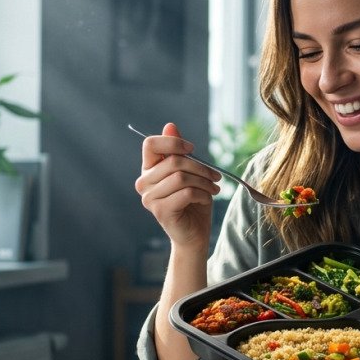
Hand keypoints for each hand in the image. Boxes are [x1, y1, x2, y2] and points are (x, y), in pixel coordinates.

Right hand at [133, 122, 222, 249]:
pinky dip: (203, 194)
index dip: (173, 142)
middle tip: (215, 176)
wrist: (195, 233)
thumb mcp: (189, 172)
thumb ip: (178, 151)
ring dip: (204, 182)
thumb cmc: (193, 201)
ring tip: (214, 189)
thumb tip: (170, 125)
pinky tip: (207, 199)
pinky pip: (186, 193)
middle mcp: (144, 183)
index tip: (192, 149)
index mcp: (149, 169)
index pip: (150, 144)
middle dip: (201, 168)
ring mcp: (149, 198)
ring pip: (181, 177)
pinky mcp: (160, 211)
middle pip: (174, 161)